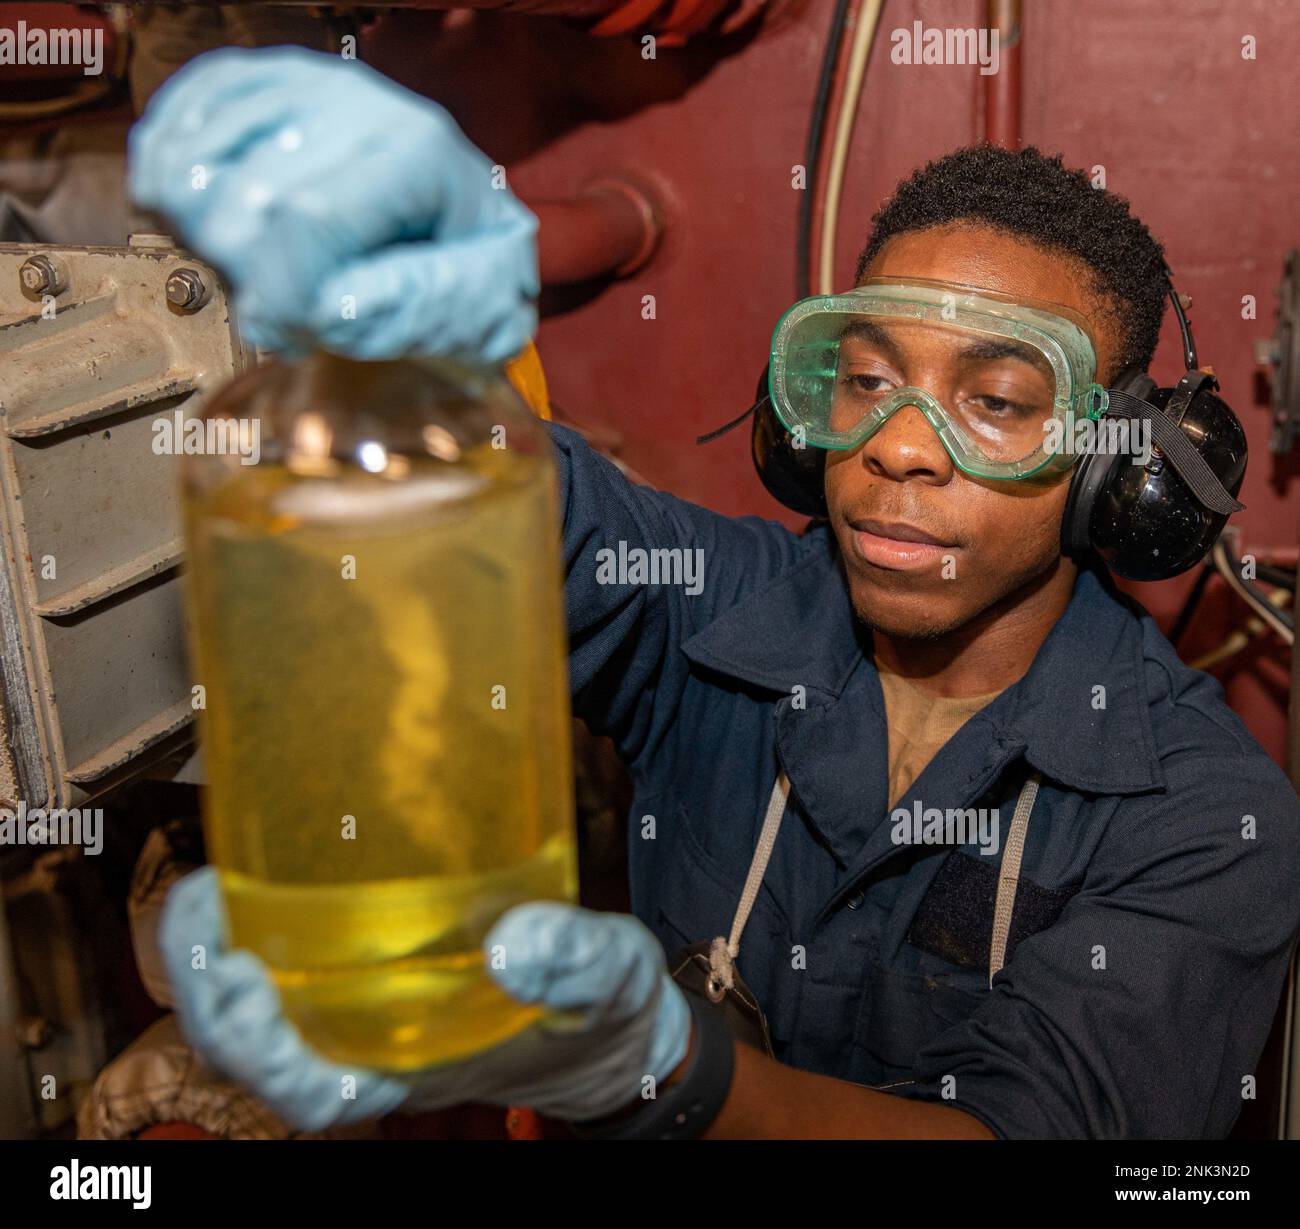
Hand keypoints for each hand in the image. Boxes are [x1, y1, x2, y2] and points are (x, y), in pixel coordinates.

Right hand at [128, 46, 538, 363]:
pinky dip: (170, 193)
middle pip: (239, 201)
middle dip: (249, 282)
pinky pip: (168, 132)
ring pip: (188, 168)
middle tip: (289, 311)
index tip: (293, 338)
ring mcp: (295, 83)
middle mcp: (352, 100)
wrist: (462, 231)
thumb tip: (331, 309)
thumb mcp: (484, 315)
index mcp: (416, 153)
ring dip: (208, 243)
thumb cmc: (472, 280)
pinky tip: (218, 228)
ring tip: (266, 270)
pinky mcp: (249, 84)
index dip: (280, 301)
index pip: (302, 221)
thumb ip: (422, 313)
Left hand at [159, 867, 691, 1130]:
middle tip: (202, 906)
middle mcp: (383, 1053)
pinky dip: (270, 939)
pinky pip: (306, 976)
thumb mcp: (608, 977)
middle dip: (213, 990)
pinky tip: (270, 884)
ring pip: (271, 1015)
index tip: (229, 977)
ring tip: (212, 892)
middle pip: (264, 1053)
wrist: (616, 1024)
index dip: (255, 1049)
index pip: (311, 1093)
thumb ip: (571, 958)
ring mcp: (379, 1021)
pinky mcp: (388, 982)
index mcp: (422, 1071)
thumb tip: (513, 940)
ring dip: (224, 964)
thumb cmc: (606, 1013)